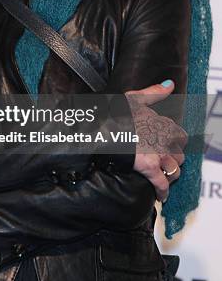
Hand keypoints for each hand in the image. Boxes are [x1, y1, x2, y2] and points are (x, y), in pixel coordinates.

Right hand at [125, 80, 187, 202]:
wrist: (101, 128)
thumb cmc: (115, 112)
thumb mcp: (134, 97)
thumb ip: (154, 92)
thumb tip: (170, 85)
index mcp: (161, 121)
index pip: (178, 134)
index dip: (173, 141)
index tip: (167, 144)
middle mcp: (164, 138)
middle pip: (179, 152)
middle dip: (174, 158)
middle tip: (164, 161)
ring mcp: (158, 153)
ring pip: (175, 168)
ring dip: (170, 174)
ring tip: (164, 177)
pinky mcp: (150, 167)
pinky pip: (162, 183)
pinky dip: (162, 191)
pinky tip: (160, 195)